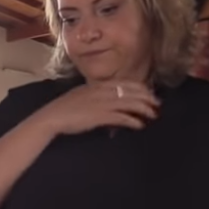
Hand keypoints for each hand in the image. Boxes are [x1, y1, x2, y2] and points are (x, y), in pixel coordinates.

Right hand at [32, 81, 159, 136]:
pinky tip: (139, 125)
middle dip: (147, 97)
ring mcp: (102, 103)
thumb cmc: (62, 109)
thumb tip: (106, 103)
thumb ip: (95, 97)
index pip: (125, 83)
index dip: (140, 88)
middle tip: (157, 104)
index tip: (149, 94)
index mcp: (97, 85)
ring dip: (144, 109)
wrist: (51, 118)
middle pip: (131, 91)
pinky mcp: (101, 116)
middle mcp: (102, 91)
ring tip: (153, 115)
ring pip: (130, 103)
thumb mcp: (80, 97)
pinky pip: (122, 117)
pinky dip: (133, 121)